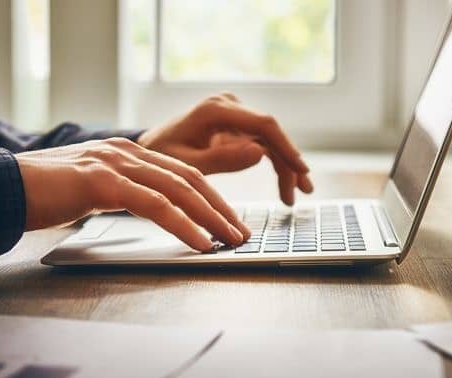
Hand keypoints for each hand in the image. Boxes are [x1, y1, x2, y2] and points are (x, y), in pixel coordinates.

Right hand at [16, 138, 249, 251]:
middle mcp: (126, 152)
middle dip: (221, 208)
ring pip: (179, 189)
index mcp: (127, 152)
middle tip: (242, 232)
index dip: (212, 197)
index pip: (183, 173)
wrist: (0, 188)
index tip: (230, 220)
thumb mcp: (91, 188)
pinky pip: (155, 204)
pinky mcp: (102, 182)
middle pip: (190, 179)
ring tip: (231, 240)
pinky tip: (200, 242)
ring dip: (211, 218)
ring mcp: (115, 164)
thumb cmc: (43, 194)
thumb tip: (151, 212)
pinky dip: (183, 225)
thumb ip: (121, 192)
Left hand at [137, 92, 313, 204]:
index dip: (286, 147)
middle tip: (303, 191)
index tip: (301, 169)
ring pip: (270, 141)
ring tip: (294, 196)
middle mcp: (228, 107)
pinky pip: (262, 145)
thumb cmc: (161, 157)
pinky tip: (284, 185)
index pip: (263, 125)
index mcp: (215, 110)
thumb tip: (259, 153)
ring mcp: (233, 115)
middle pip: (271, 133)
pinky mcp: (235, 127)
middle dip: (289, 162)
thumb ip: (222, 160)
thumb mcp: (187, 165)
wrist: (148, 150)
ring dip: (285, 167)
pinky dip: (274, 164)